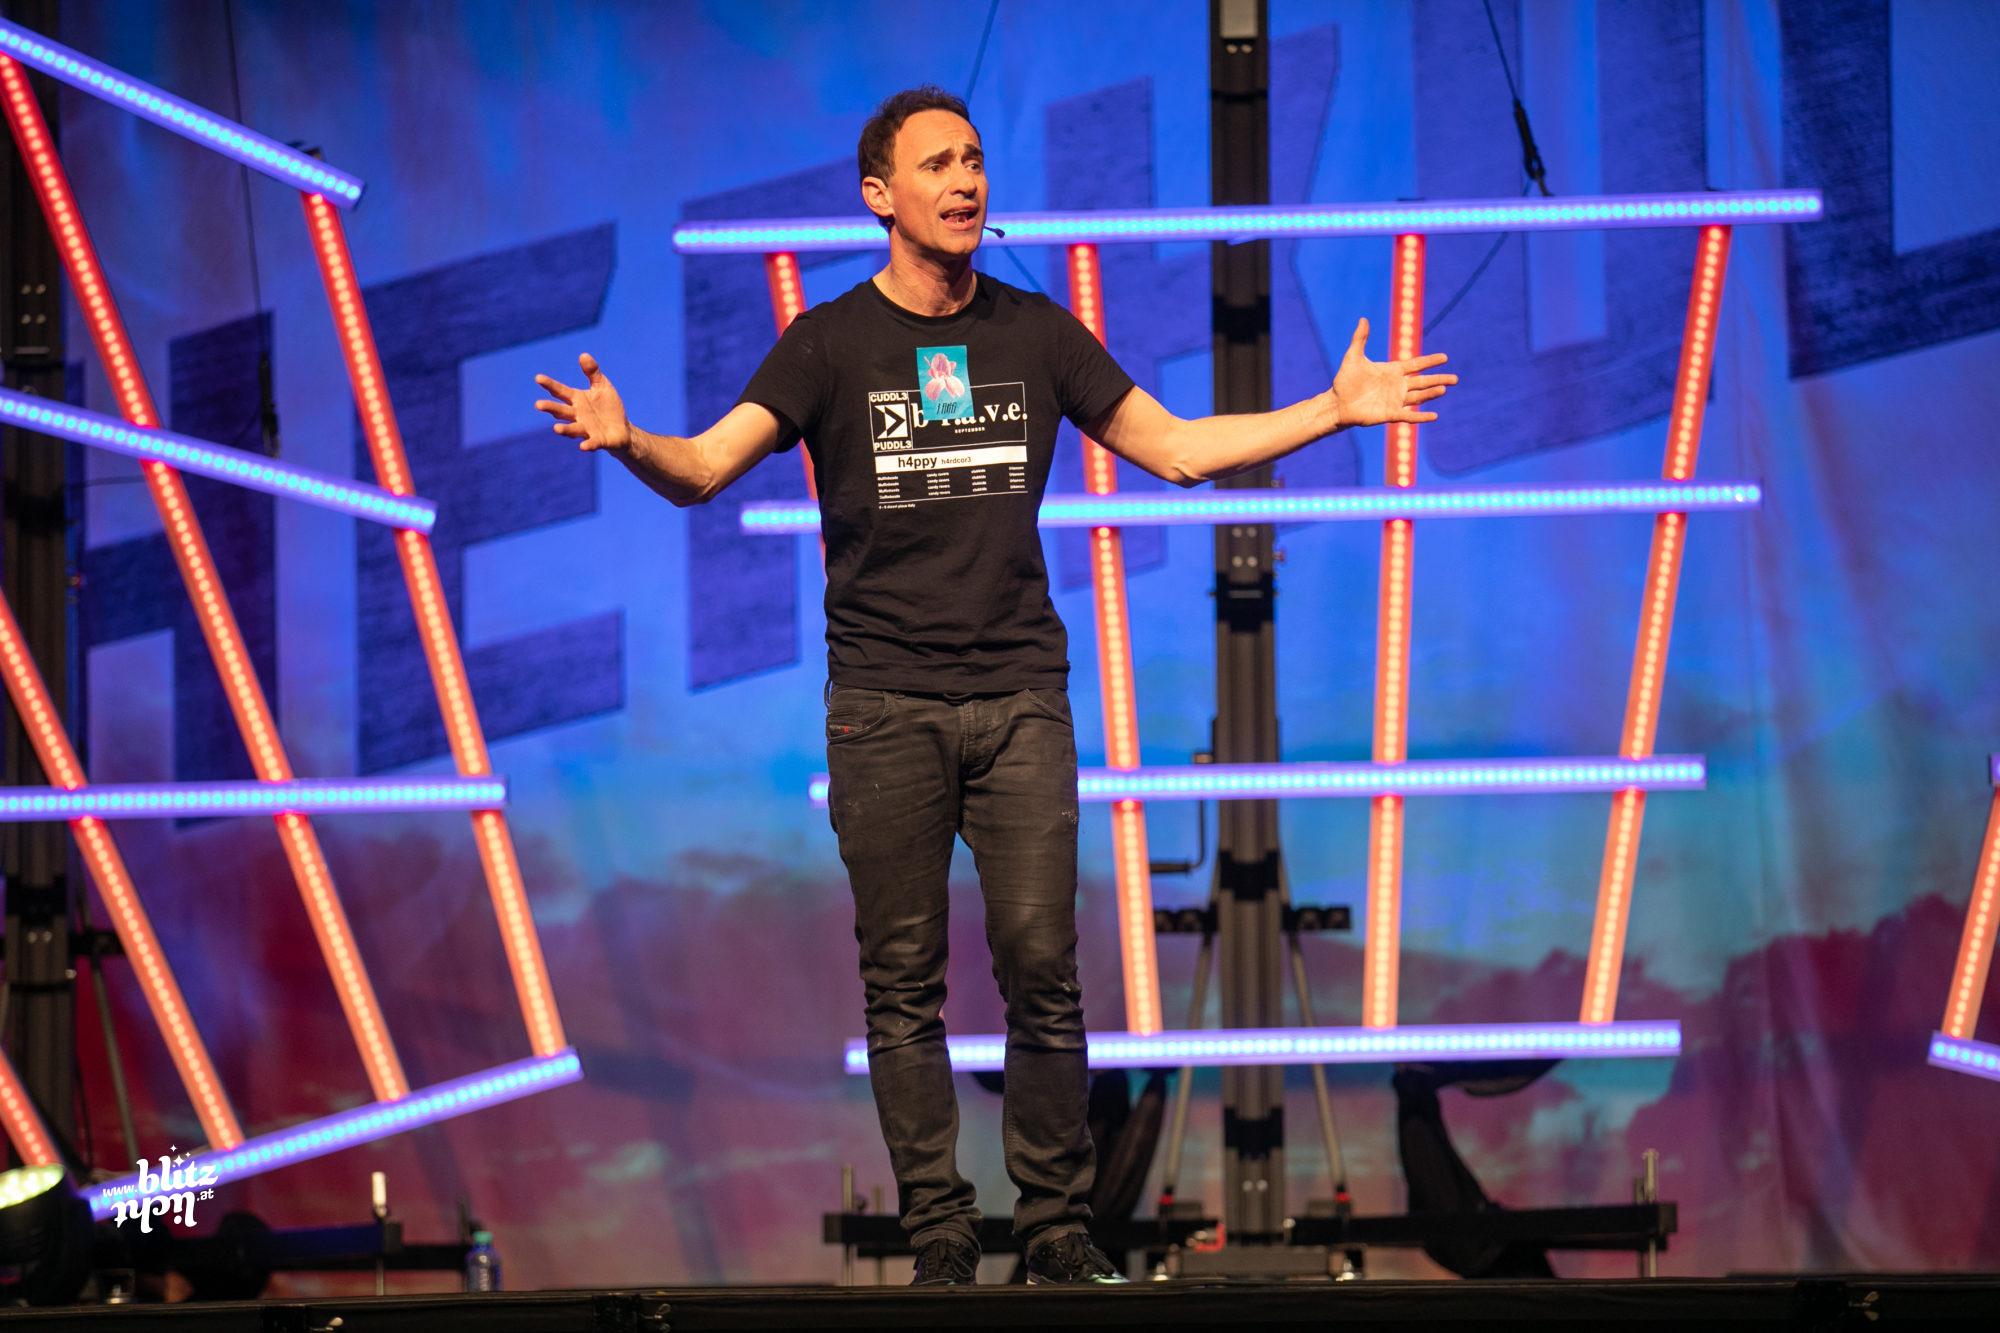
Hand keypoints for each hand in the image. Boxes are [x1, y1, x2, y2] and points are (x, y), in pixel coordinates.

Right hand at [534, 352, 632, 453]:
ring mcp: (586, 429)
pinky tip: (583, 447)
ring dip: (565, 429)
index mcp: (577, 400)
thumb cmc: (608, 407)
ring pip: (573, 429)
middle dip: (551, 408)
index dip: (550, 385)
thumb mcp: (602, 386)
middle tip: (538, 404)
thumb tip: (583, 355)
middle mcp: (578, 415)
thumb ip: (592, 372)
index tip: (538, 378)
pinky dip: (588, 445)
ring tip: (556, 429)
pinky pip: (592, 443)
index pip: (560, 392)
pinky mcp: (598, 441)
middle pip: (561, 411)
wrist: (622, 429)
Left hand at [1330, 318, 1456, 428]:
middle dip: (1439, 379)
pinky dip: (1420, 416)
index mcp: (1392, 371)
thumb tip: (1363, 319)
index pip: (1416, 364)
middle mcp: (1397, 386)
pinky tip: (1434, 416)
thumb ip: (1360, 338)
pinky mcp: (1389, 414)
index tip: (1445, 357)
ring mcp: (1395, 400)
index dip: (1430, 361)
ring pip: (1418, 397)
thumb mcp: (1353, 357)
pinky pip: (1408, 416)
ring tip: (1444, 389)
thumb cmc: (1345, 380)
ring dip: (1431, 394)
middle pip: (1423, 382)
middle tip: (1455, 378)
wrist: (1337, 403)